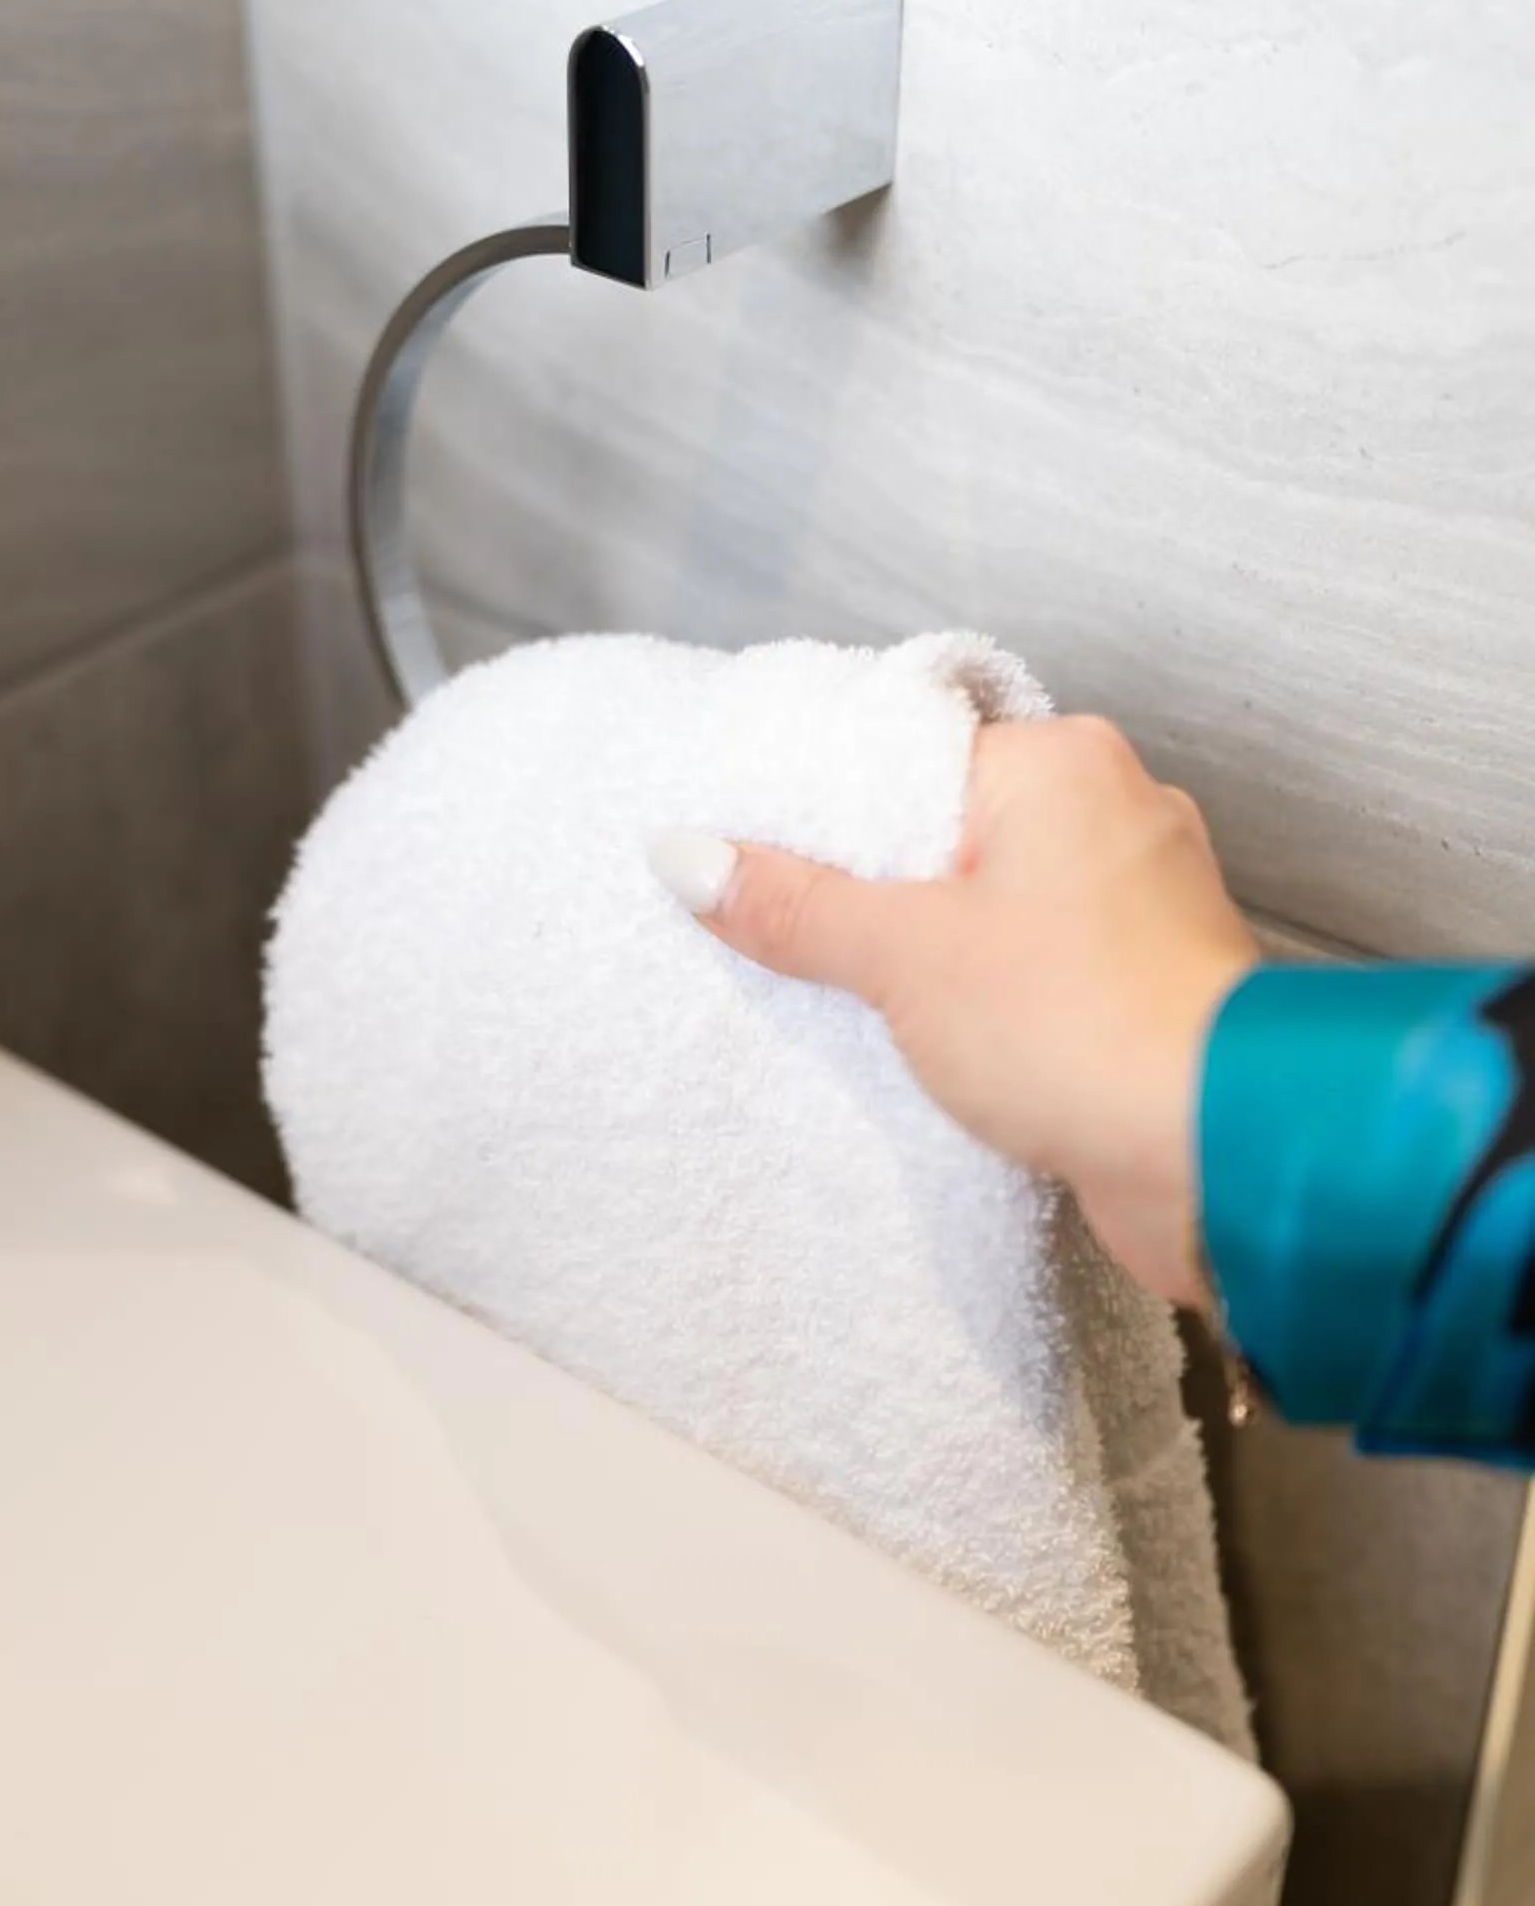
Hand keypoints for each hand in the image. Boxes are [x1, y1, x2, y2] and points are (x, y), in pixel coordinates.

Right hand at [647, 716, 1259, 1305]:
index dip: (834, 804)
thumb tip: (687, 856)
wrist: (1218, 1154)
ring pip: (1005, 907)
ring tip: (859, 997)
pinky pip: (1046, 974)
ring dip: (940, 954)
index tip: (761, 849)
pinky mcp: (1154, 989)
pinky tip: (941, 1046)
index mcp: (1063, 764)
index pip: (917, 751)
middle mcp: (1120, 813)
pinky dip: (994, 1004)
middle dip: (883, 887)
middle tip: (793, 929)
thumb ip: (794, 904)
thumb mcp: (903, 955)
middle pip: (958, 830)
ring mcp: (1145, 905)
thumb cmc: (1081, 1024)